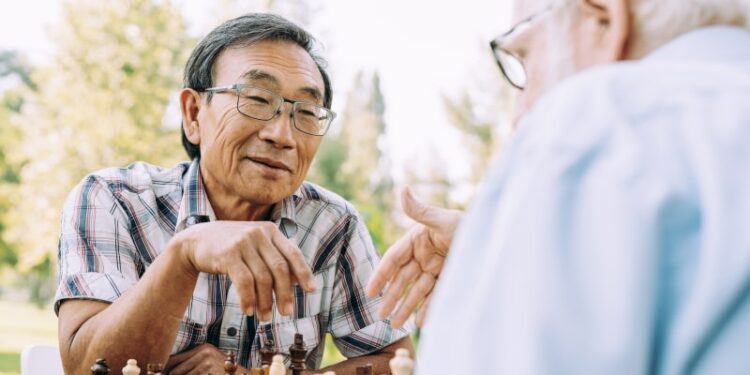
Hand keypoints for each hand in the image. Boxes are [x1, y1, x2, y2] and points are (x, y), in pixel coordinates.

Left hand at [165, 343, 246, 374]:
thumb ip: (194, 363)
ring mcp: (207, 360)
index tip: (162, 373)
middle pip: (177, 369)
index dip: (166, 368)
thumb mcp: (209, 362)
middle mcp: (204, 352)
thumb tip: (171, 371)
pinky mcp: (209, 368)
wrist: (241, 374)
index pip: (176, 358)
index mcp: (203, 348)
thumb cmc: (224, 371)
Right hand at [175, 221, 315, 319]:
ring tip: (264, 317)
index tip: (311, 290)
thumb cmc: (231, 246)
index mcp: (270, 231)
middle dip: (285, 294)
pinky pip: (244, 281)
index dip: (304, 272)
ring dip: (265, 302)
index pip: (293, 253)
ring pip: (262, 278)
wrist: (196, 239)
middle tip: (287, 313)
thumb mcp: (256, 246)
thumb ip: (275, 258)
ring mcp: (243, 242)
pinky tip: (248, 310)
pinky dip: (248, 299)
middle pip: (280, 269)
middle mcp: (259, 234)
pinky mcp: (228, 254)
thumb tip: (297, 280)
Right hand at [366, 187, 461, 327]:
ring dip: (406, 307)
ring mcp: (436, 268)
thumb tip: (402, 189)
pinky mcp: (450, 278)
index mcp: (416, 240)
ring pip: (417, 291)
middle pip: (403, 279)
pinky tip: (420, 322)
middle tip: (380, 315)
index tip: (369, 291)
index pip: (393, 260)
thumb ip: (419, 210)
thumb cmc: (465, 223)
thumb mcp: (441, 218)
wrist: (493, 236)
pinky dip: (428, 308)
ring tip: (396, 324)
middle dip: (392, 297)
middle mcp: (424, 255)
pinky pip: (435, 296)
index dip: (380, 275)